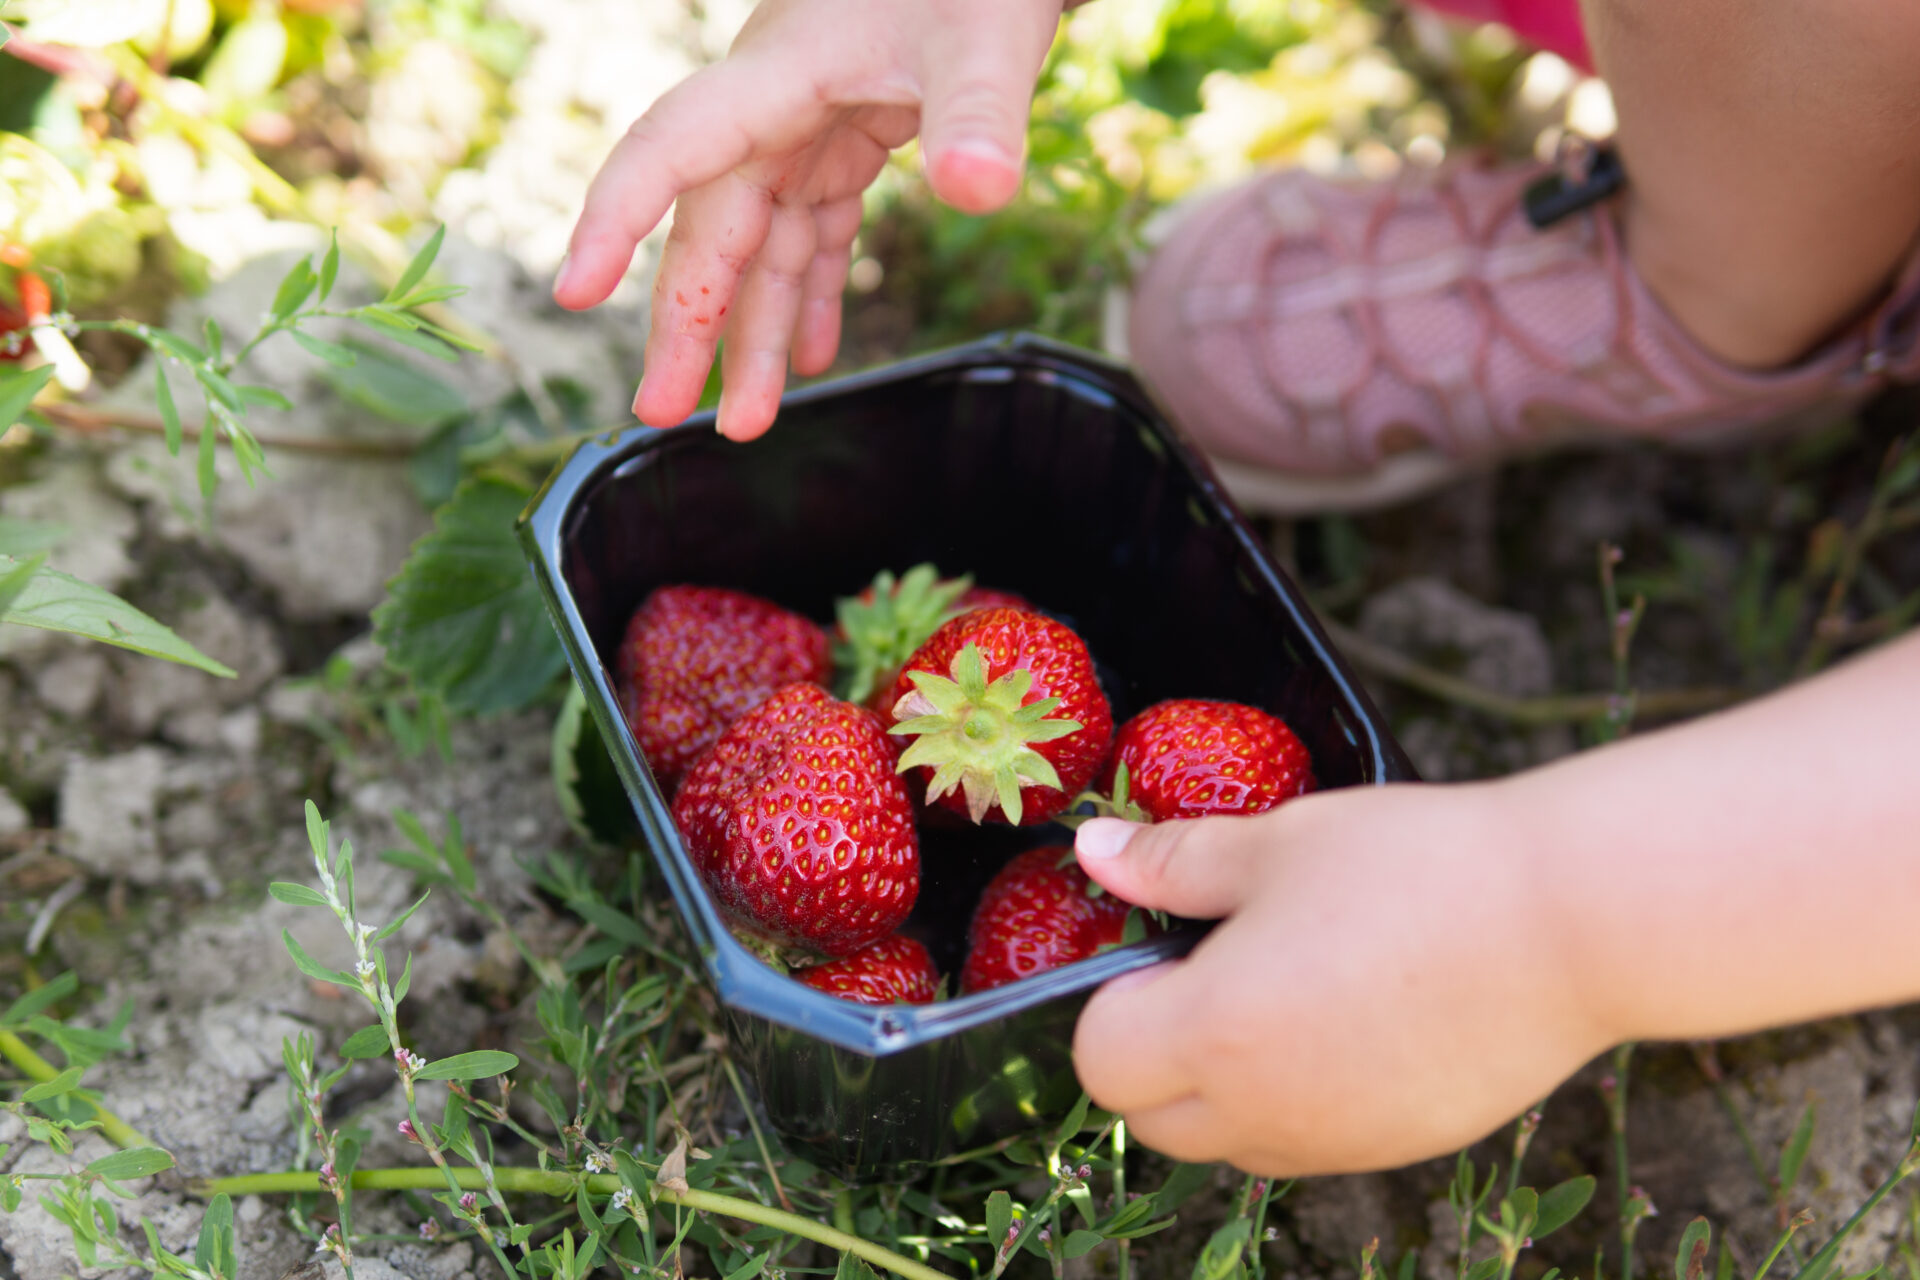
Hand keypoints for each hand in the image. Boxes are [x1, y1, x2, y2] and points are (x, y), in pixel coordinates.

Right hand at [553, 0, 1064, 439]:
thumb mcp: (986, 38)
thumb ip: (978, 116)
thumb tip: (982, 191)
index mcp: (777, 74)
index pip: (674, 147)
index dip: (618, 217)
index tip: (572, 290)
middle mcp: (774, 106)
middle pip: (710, 225)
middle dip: (688, 322)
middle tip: (661, 413)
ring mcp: (807, 127)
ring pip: (761, 244)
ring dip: (750, 331)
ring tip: (744, 421)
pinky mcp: (847, 141)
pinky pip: (812, 232)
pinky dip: (809, 293)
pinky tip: (806, 358)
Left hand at [1070, 784, 1611, 1175]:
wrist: (1570, 925)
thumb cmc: (1416, 867)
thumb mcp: (1277, 843)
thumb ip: (1172, 860)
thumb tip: (1093, 854)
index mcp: (1215, 1033)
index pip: (1100, 1062)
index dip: (1112, 1003)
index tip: (1158, 951)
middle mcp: (1265, 1112)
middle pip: (1153, 1121)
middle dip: (1155, 1054)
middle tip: (1212, 969)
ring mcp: (1335, 1143)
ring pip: (1229, 1141)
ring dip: (1222, 1084)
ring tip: (1285, 988)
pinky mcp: (1398, 1149)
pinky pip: (1306, 1144)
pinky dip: (1295, 1099)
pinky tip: (1347, 1019)